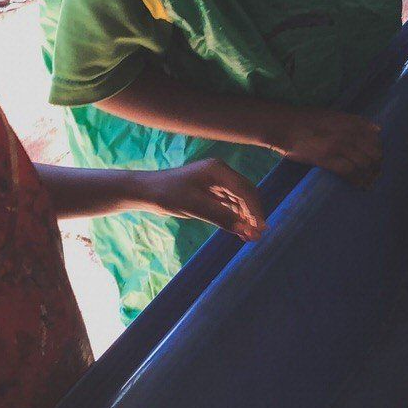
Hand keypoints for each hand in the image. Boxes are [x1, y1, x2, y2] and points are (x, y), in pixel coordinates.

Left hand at [137, 160, 266, 240]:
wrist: (146, 192)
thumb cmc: (168, 194)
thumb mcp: (195, 206)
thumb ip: (221, 217)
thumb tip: (245, 229)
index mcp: (218, 170)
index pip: (245, 190)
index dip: (255, 210)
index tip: (261, 228)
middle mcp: (221, 173)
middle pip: (246, 193)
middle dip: (253, 213)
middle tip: (259, 234)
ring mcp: (216, 182)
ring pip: (239, 199)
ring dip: (245, 217)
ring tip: (250, 236)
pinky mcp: (210, 191)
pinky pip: (229, 204)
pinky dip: (235, 216)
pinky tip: (239, 230)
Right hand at [275, 107, 382, 187]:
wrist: (286, 126)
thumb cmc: (306, 119)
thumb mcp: (333, 114)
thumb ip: (355, 121)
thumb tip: (378, 129)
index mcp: (349, 121)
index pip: (374, 137)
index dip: (379, 149)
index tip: (378, 158)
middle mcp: (347, 132)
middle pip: (372, 152)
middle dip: (377, 164)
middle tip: (376, 173)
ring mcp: (338, 146)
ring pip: (364, 163)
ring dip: (370, 175)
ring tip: (370, 182)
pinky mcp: (327, 159)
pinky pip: (349, 172)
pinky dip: (357, 180)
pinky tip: (360, 185)